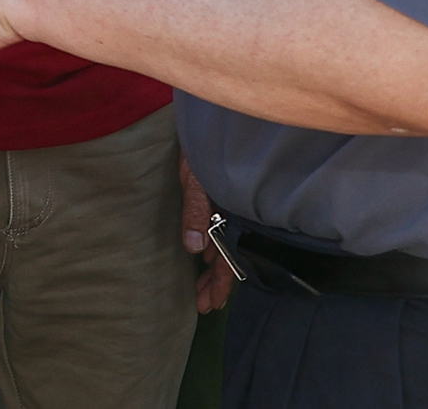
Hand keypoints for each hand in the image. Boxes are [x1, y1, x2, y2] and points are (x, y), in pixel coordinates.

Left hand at [181, 158, 235, 312]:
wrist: (206, 122)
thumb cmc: (202, 148)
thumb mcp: (196, 179)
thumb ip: (196, 211)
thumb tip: (195, 249)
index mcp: (231, 213)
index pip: (230, 257)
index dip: (221, 283)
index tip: (211, 305)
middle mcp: (232, 214)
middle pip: (228, 257)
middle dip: (215, 283)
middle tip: (204, 306)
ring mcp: (226, 208)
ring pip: (223, 246)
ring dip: (212, 269)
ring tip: (202, 291)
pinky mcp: (217, 199)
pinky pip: (218, 231)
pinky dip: (212, 249)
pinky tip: (204, 258)